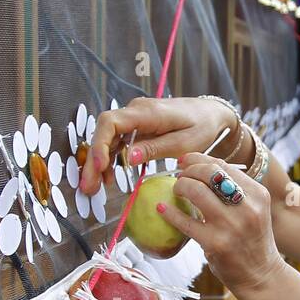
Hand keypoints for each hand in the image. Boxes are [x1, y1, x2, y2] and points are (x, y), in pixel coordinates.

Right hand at [78, 97, 239, 195]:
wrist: (211, 114)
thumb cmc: (202, 126)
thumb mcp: (183, 143)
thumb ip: (155, 149)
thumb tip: (127, 159)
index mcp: (147, 112)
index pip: (111, 122)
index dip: (100, 144)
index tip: (98, 167)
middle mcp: (135, 111)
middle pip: (103, 132)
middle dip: (92, 161)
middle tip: (87, 187)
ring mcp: (134, 118)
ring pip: (107, 139)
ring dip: (99, 163)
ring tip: (94, 188)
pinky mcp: (136, 127)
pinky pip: (117, 142)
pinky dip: (110, 160)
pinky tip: (109, 178)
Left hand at [151, 152, 284, 296]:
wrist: (261, 275)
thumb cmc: (253, 240)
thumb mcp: (253, 210)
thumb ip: (235, 190)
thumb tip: (201, 167)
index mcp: (257, 194)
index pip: (223, 165)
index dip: (199, 159)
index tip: (185, 160)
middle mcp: (247, 206)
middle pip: (210, 172)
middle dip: (189, 169)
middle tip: (180, 176)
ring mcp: (230, 225)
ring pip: (196, 191)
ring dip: (180, 186)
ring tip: (175, 190)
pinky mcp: (215, 243)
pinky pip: (185, 222)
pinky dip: (169, 212)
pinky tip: (161, 208)